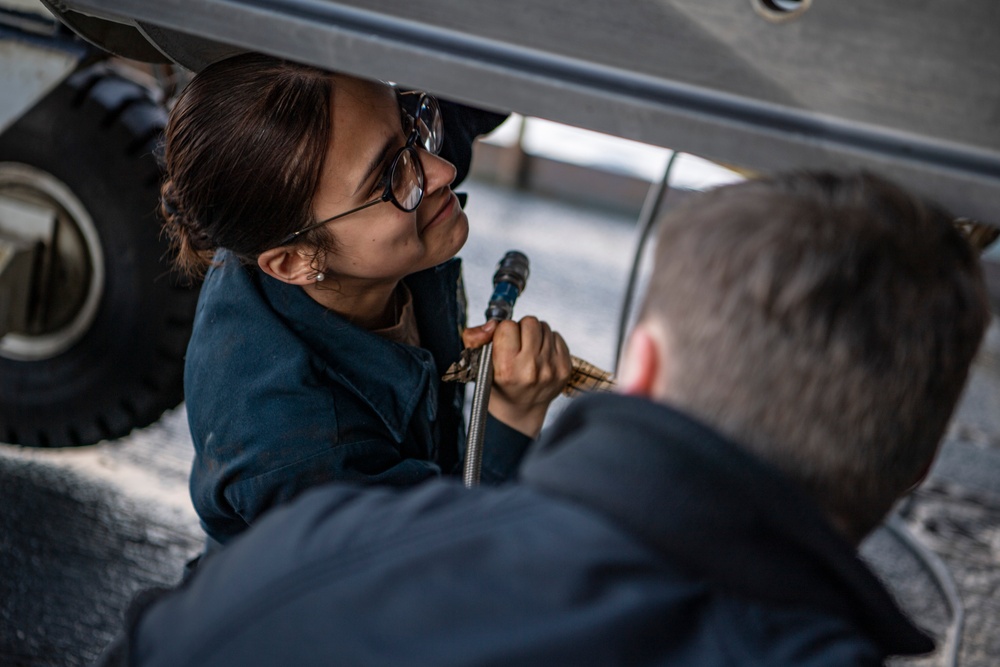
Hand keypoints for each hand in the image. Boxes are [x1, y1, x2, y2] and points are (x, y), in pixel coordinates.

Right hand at [464, 316, 571, 436]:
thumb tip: (492, 324)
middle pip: (530, 322)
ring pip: (544, 327)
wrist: (521, 410)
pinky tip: (540, 356)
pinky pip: (557, 336)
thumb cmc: (498, 386)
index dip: (503, 332)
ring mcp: (552, 369)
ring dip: (535, 334)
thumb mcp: (477, 365)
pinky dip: (548, 342)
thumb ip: (474, 339)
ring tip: (528, 351)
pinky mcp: (565, 368)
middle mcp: (531, 369)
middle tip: (516, 345)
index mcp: (507, 369)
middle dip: (521, 329)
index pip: (507, 326)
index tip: (503, 344)